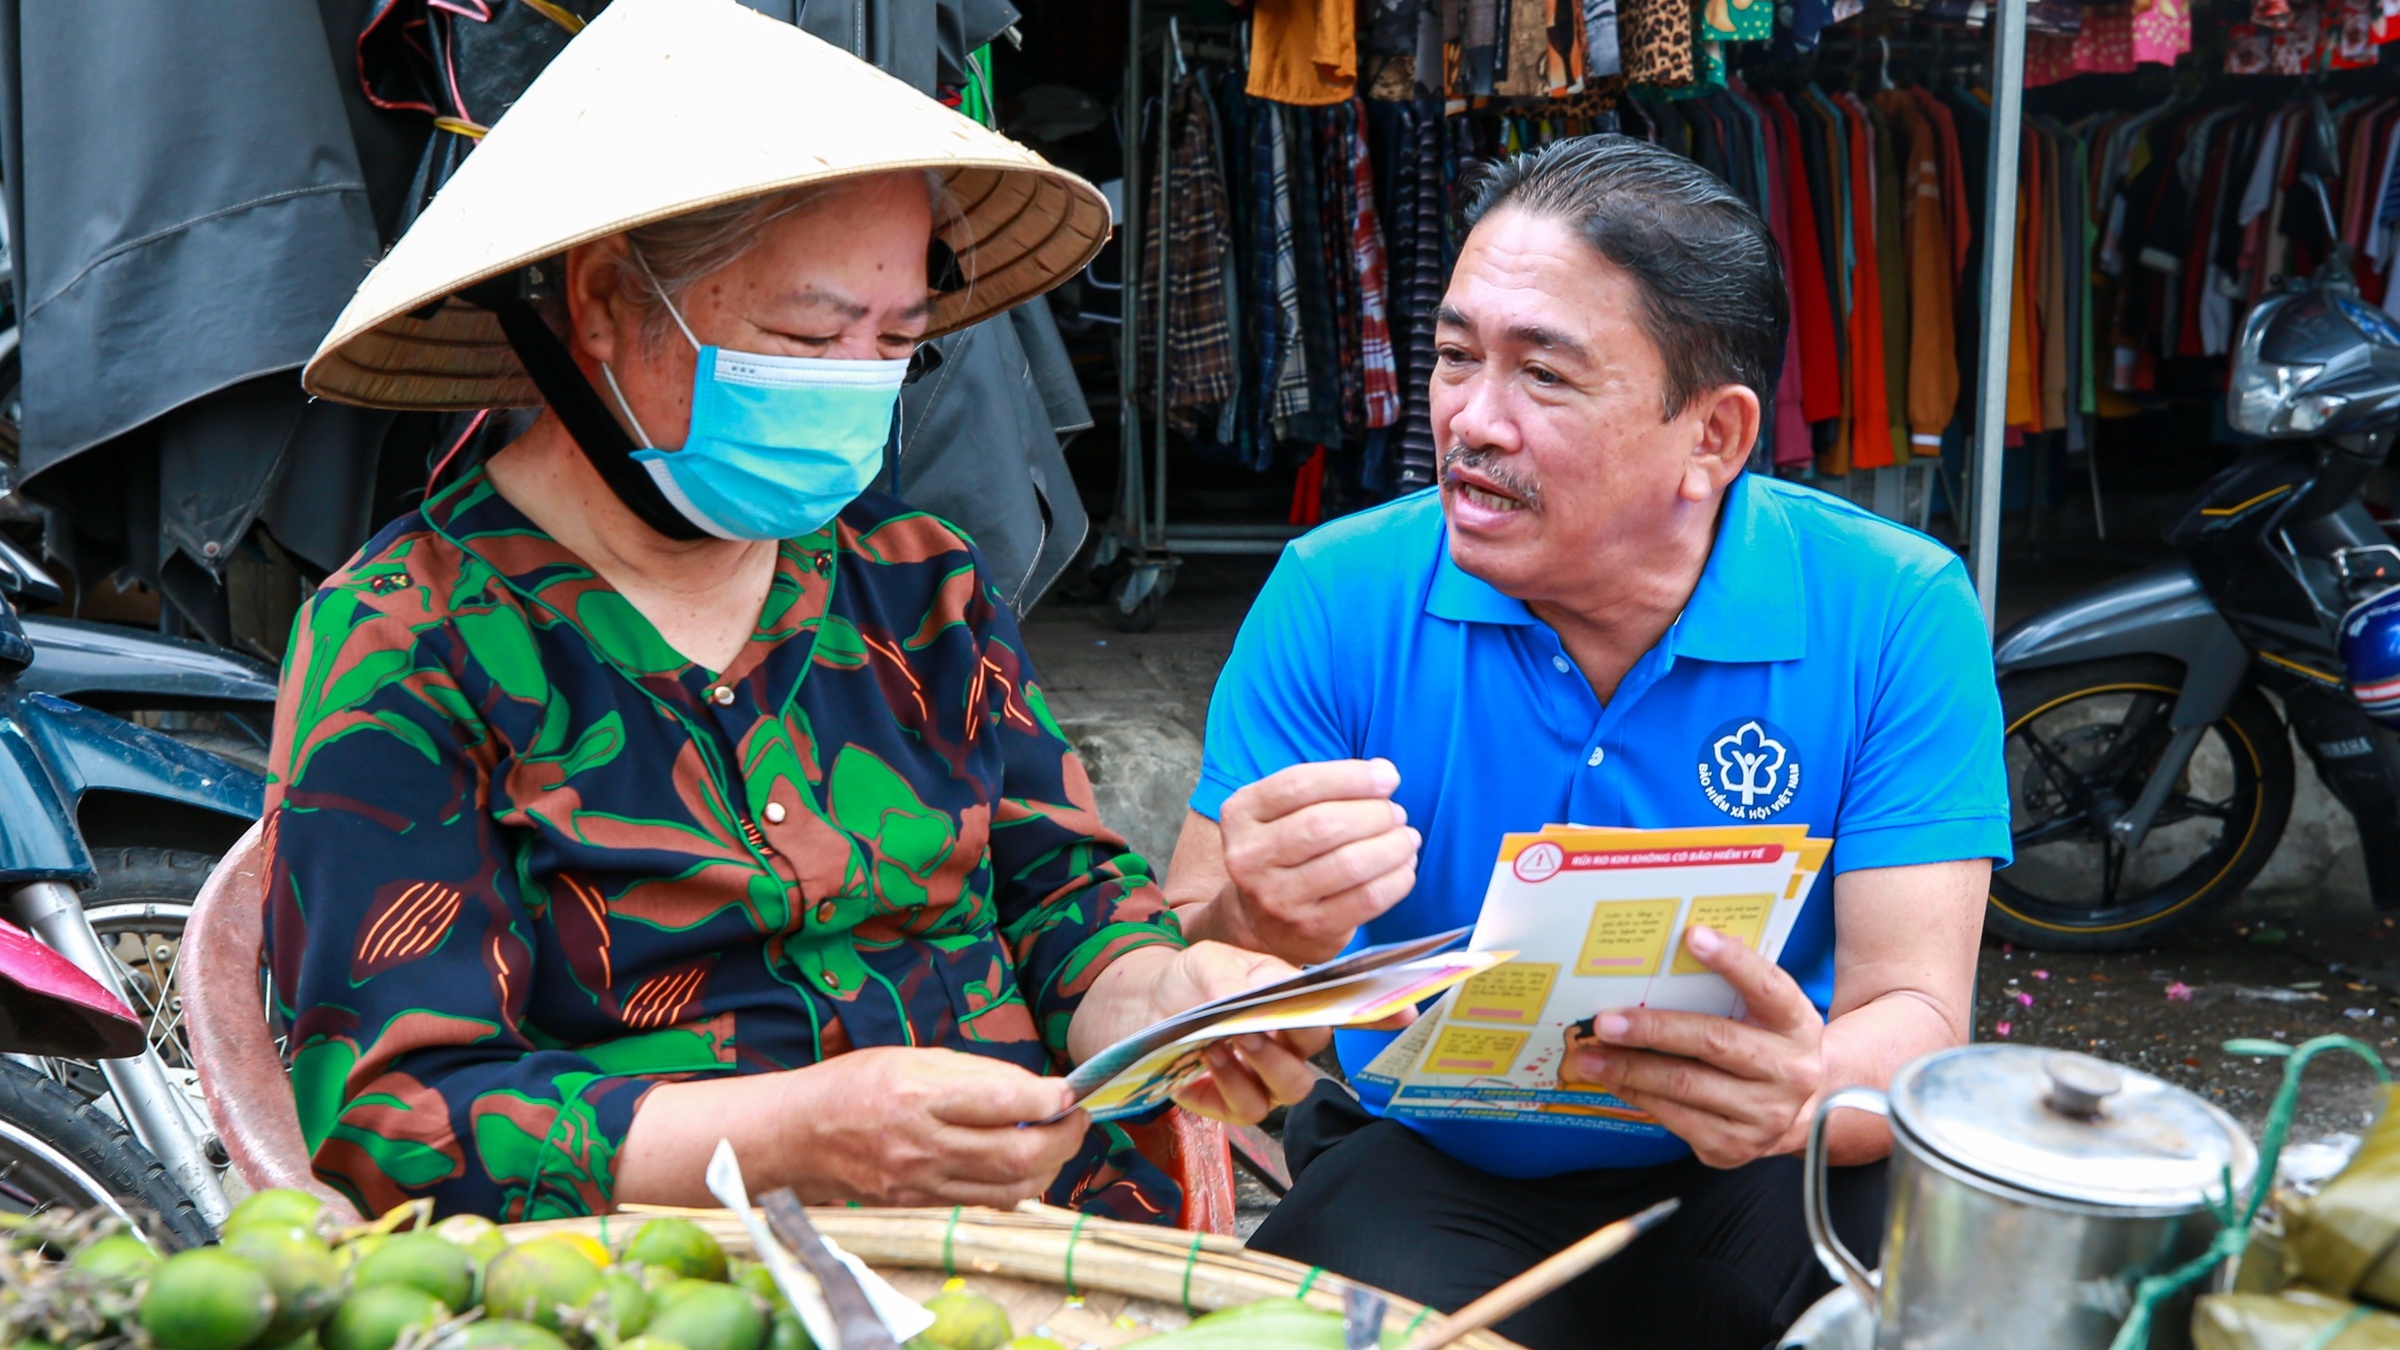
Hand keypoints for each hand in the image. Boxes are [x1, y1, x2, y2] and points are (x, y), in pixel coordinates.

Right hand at [777, 1047, 1088, 1206]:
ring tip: (1058, 1141)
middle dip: (1064, 1140)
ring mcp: (922, 1182)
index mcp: (921, 1095)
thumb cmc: (857, 1084)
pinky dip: (1017, 1185)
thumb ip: (977, 1073)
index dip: (1050, 1099)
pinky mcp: (920, 1205)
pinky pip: (985, 1202)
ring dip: (1049, 1166)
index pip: (1005, 1102)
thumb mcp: (914, 1056)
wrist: (797, 1135)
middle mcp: (923, 1145)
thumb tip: (1037, 1087)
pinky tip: (1024, 1162)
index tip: (1069, 1091)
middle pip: (1018, 1155)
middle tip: (1077, 1119)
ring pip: (1010, 1189)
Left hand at [1073, 943, 1331, 1123]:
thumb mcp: (1208, 960)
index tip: (1282, 1013)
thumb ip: (1227, 976)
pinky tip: (1207, 1058)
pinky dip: (1229, 1084)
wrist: (1149, 1002)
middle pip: (1303, 1075)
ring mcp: (1258, 1082)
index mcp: (1288, 1014)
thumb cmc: (1192, 978)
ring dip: (1253, 1072)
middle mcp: (1282, 1054)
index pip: (1318, 1028)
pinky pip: (1244, 1108)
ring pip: (1279, 1096)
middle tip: (1247, 1033)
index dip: (1309, 1024)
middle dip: (1278, 1058)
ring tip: (1219, 1045)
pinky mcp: (1227, 1103)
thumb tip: (1239, 997)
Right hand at [1217, 759, 1420, 962]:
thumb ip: (1324, 788)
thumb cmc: (1284, 851)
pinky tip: (1404, 867)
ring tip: (1406, 838)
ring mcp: (1277, 898)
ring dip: (1392, 845)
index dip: (1351, 777)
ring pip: (1350, 864)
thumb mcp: (1281, 812)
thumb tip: (1384, 775)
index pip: (1299, 785)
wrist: (1258, 921)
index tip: (1388, 776)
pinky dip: (1396, 879)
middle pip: (1324, 825)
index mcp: (1240, 815)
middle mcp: (1249, 857)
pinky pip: (1367, 899)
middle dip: (1374, 814)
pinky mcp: (1309, 929)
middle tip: (1396, 814)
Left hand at [1568, 925, 1825, 1168]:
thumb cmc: (1763, 1045)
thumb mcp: (1766, 1015)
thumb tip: (1660, 960)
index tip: (1692, 936)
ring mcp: (1764, 1114)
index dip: (1733, 961)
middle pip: (1713, 1041)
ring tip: (1590, 1053)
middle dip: (1652, 1029)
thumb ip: (1731, 990)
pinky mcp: (1735, 1145)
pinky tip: (1612, 1078)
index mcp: (1797, 1024)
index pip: (1768, 986)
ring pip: (1685, 1084)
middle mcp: (1789, 1071)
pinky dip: (1637, 1094)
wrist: (1798, 1110)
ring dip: (1629, 1067)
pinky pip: (1675, 1117)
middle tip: (1605, 1021)